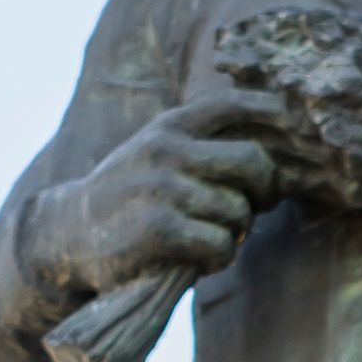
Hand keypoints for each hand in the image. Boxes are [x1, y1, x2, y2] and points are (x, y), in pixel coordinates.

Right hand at [7, 110, 278, 327]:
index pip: (231, 103)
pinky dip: (219, 256)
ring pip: (238, 210)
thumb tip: (274, 157)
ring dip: (235, 232)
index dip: (271, 112)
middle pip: (252, 161)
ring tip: (212, 236)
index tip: (293, 127)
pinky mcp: (157, 227)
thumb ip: (201, 146)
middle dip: (264, 190)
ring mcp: (161, 186)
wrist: (68, 234)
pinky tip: (202, 258)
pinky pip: (220, 243)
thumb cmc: (130, 198)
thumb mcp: (157, 154)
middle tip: (252, 208)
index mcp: (170, 126)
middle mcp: (167, 148)